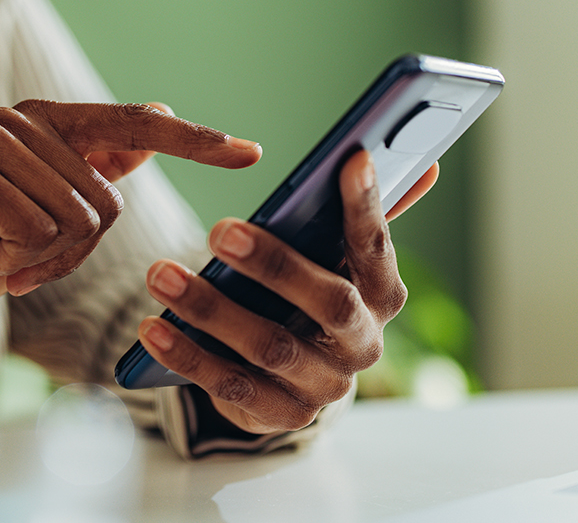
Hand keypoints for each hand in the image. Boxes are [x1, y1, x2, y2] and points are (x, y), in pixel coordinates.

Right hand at [0, 100, 260, 354]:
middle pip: (107, 201)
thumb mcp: (45, 212)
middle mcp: (19, 121)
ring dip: (42, 260)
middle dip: (72, 251)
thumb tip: (155, 119)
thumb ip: (94, 167)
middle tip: (20, 256)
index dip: (196, 142)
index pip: (134, 126)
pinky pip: (38, 231)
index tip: (250, 152)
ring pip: (76, 220)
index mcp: (46, 124)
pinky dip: (17, 263)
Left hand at [136, 151, 436, 433]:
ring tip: (160, 273)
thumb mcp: (332, 257)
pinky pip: (231, 388)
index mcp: (382, 296)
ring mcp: (323, 386)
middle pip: (330, 303)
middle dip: (274, 264)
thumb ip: (366, 212)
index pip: (377, 248)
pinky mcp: (280, 416)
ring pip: (270, 346)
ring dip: (211, 309)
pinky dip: (188, 356)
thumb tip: (425, 162)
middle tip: (220, 229)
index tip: (351, 160)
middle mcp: (362, 344)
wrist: (291, 380)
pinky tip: (152, 327)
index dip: (368, 207)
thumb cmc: (309, 297)